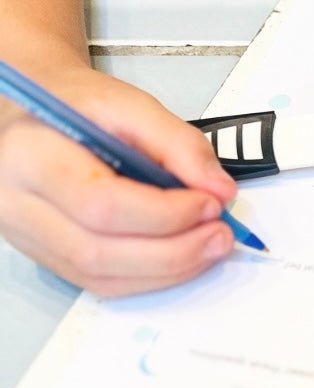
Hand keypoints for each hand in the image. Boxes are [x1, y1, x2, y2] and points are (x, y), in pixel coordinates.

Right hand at [0, 65, 238, 295]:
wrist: (32, 115)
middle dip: (173, 251)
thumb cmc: (77, 106)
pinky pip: (99, 283)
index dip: (165, 213)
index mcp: (31, 156)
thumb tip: (220, 190)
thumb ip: (179, 144)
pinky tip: (183, 257)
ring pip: (99, 277)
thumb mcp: (130, 105)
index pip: (100, 203)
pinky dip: (150, 277)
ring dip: (167, 271)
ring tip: (210, 247)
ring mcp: (25, 237)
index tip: (211, 204)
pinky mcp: (45, 255)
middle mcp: (16, 204)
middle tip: (220, 235)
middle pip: (98, 252)